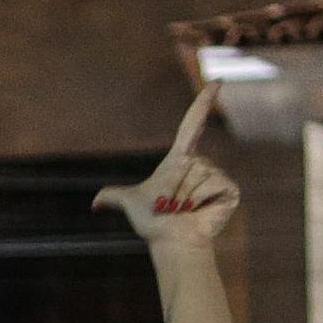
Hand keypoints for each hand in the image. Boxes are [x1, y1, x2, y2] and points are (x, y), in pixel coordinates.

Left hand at [92, 83, 238, 245]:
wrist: (171, 241)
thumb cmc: (153, 223)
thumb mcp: (130, 204)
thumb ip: (113, 197)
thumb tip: (94, 203)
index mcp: (179, 160)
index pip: (192, 124)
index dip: (203, 103)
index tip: (216, 82)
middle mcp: (199, 163)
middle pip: (187, 161)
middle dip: (173, 186)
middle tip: (171, 205)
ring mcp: (216, 175)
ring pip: (199, 173)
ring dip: (185, 195)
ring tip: (183, 209)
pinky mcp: (228, 188)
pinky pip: (212, 183)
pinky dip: (200, 199)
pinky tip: (199, 211)